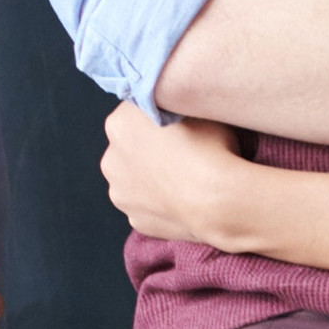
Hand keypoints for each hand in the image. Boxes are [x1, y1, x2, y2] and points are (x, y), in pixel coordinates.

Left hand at [102, 103, 267, 251]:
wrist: (218, 200)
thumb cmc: (210, 149)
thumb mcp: (198, 111)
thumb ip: (178, 108)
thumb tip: (181, 111)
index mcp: (120, 124)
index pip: (136, 110)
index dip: (159, 115)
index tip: (179, 123)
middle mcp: (110, 159)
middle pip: (129, 147)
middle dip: (149, 148)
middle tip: (183, 152)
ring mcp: (120, 194)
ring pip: (134, 180)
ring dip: (152, 178)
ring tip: (184, 180)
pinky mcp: (135, 220)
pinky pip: (147, 207)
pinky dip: (161, 204)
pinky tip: (184, 201)